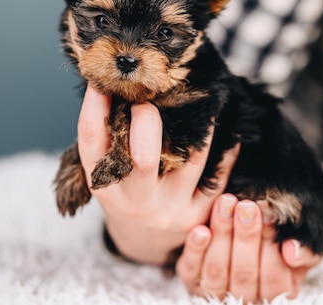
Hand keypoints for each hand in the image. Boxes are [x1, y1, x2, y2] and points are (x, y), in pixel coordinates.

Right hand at [77, 86, 238, 264]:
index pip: (92, 140)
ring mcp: (168, 209)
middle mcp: (134, 200)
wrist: (147, 243)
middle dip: (148, 119)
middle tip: (150, 98)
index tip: (104, 79)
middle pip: (143, 158)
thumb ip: (109, 139)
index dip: (95, 105)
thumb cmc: (127, 194)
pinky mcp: (198, 214)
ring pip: (192, 161)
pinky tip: (231, 131)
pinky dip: (227, 151)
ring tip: (201, 100)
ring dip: (200, 126)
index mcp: (103, 185)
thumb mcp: (108, 174)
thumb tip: (116, 84)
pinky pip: (219, 178)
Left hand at [176, 194, 322, 302]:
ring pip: (217, 270)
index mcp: (278, 295)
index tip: (269, 217)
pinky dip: (195, 249)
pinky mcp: (193, 280)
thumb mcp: (303, 243)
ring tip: (226, 203)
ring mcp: (217, 292)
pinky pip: (191, 269)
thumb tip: (292, 251)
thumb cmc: (281, 236)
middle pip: (244, 274)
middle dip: (246, 237)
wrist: (251, 225)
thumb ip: (306, 251)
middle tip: (246, 207)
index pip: (274, 278)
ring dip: (222, 234)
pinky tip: (201, 229)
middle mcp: (247, 299)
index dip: (271, 247)